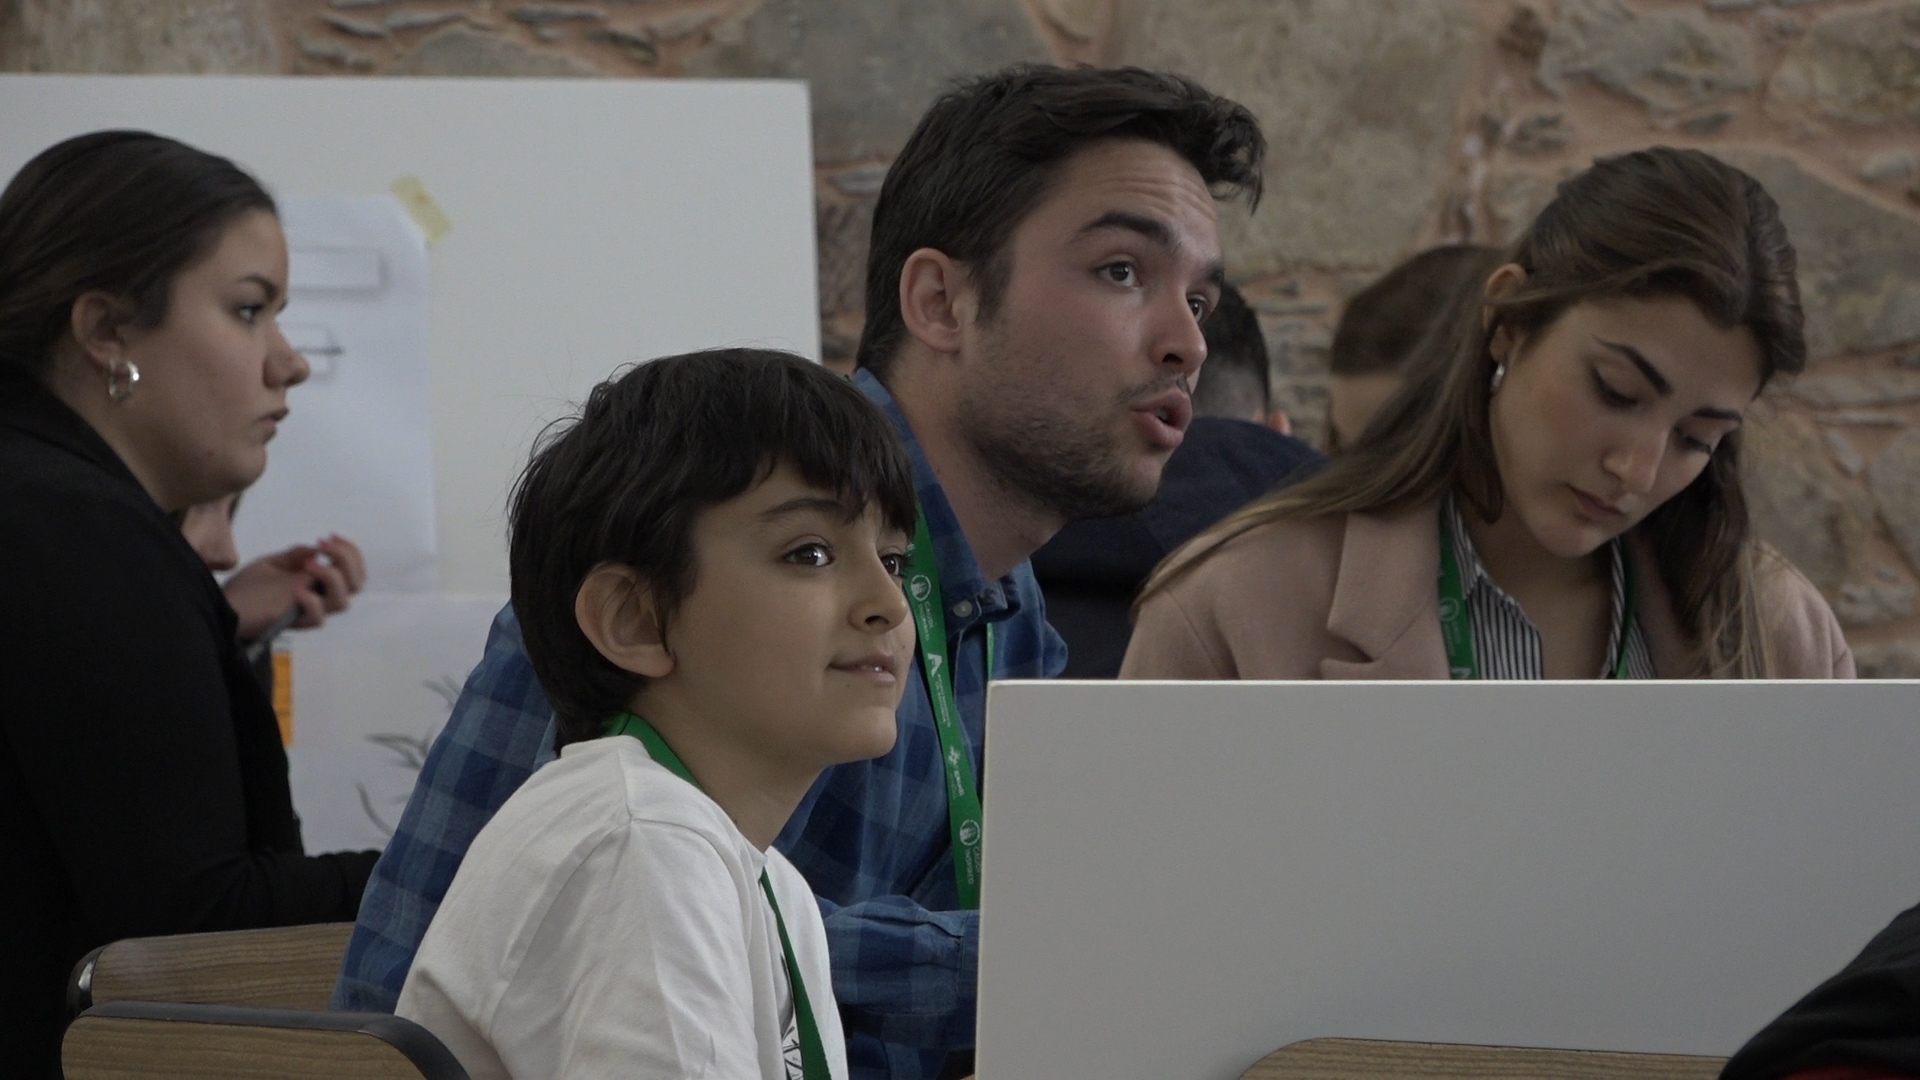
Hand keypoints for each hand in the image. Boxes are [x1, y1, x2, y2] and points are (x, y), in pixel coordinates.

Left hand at [223, 534, 365, 640]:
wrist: (225, 607)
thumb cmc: (249, 587)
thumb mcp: (274, 562)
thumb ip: (296, 555)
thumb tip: (316, 550)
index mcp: (318, 582)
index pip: (352, 570)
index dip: (350, 552)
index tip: (330, 536)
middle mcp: (319, 597)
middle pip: (356, 584)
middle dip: (346, 559)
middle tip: (324, 544)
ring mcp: (309, 611)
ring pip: (342, 602)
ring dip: (331, 577)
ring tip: (309, 565)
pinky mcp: (295, 622)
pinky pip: (316, 617)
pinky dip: (310, 600)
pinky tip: (294, 588)